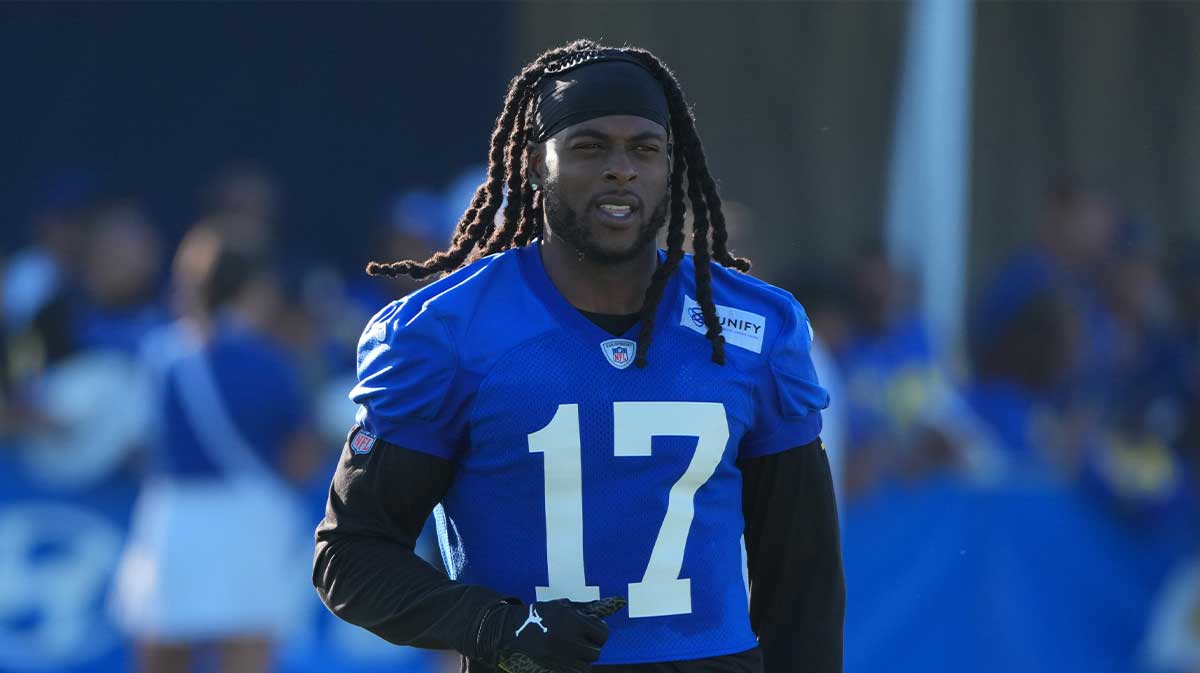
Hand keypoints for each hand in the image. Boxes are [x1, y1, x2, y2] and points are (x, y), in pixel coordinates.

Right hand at [492, 597, 625, 672]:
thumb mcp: (564, 606)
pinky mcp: (553, 666)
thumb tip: (607, 613)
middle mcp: (568, 639)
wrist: (517, 627)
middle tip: (586, 640)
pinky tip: (571, 658)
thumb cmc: (543, 613)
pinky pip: (575, 671)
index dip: (601, 631)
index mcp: (572, 621)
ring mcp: (560, 655)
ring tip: (578, 650)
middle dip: (593, 645)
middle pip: (596, 652)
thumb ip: (584, 612)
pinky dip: (577, 666)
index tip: (596, 629)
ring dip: (585, 658)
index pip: (602, 634)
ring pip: (587, 665)